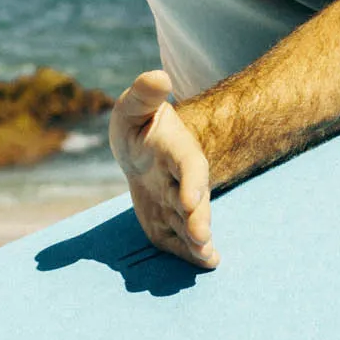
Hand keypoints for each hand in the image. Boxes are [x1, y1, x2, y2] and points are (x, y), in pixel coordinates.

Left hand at [109, 70, 218, 268]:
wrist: (141, 147)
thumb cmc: (138, 123)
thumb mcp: (134, 106)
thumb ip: (144, 94)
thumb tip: (157, 75)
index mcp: (176, 150)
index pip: (188, 166)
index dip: (192, 182)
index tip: (191, 200)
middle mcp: (183, 179)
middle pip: (194, 200)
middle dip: (198, 218)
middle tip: (201, 238)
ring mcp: (177, 202)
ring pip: (190, 222)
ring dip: (197, 240)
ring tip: (205, 258)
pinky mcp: (168, 222)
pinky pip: (178, 238)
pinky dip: (188, 253)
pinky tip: (203, 263)